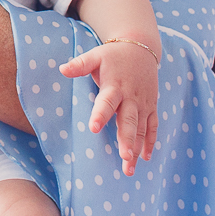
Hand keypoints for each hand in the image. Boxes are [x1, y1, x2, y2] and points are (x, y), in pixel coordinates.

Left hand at [59, 40, 158, 175]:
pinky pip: (153, 125)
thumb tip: (61, 69)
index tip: (94, 128)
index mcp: (115, 86)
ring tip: (129, 167)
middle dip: (127, 139)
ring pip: (141, 128)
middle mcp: (131, 97)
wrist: (141, 47)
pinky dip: (150, 141)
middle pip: (129, 120)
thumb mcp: (96, 56)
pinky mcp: (151, 105)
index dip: (101, 114)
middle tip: (123, 157)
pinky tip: (145, 157)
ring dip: (137, 148)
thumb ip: (79, 64)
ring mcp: (143, 103)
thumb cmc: (113, 55)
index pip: (107, 102)